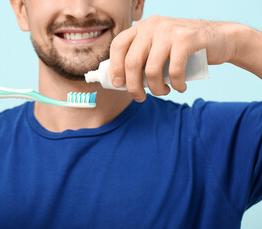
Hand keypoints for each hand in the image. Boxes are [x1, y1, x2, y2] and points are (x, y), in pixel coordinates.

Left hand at [109, 15, 238, 101]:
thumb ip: (142, 58)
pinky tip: (180, 87)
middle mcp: (152, 25)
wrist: (220, 38)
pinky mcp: (186, 39)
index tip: (118, 84)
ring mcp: (169, 30)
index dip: (114, 67)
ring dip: (155, 89)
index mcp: (142, 27)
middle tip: (140, 97)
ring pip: (151, 70)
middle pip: (132, 61)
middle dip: (133, 86)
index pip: (118, 45)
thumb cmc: (184, 50)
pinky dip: (176, 85)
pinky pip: (174, 70)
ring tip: (163, 92)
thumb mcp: (158, 48)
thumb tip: (121, 82)